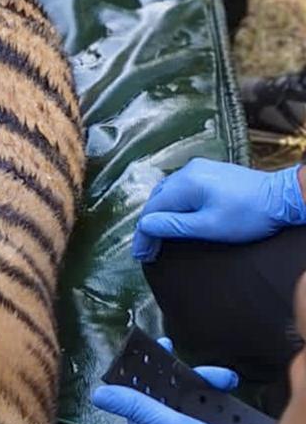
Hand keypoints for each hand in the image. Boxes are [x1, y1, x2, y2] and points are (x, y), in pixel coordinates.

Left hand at [92, 359, 272, 423]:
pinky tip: (230, 396)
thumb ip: (135, 406)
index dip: (150, 366)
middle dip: (189, 376)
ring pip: (190, 398)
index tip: (164, 345)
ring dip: (208, 385)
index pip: (139, 389)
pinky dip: (218, 401)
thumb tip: (97, 394)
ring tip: (226, 381)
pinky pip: (207, 412)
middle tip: (210, 371)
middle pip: (167, 391)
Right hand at [132, 159, 305, 262]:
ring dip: (162, 214)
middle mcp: (188, 170)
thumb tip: (146, 225)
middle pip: (158, 198)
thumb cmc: (250, 215)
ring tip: (159, 236)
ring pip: (169, 192)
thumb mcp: (210, 226)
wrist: (283, 197)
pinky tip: (177, 217)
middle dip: (150, 224)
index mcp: (186, 182)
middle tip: (147, 250)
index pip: (153, 208)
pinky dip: (175, 205)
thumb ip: (175, 225)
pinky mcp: (211, 171)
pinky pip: (183, 187)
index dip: (143, 233)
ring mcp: (200, 168)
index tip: (141, 255)